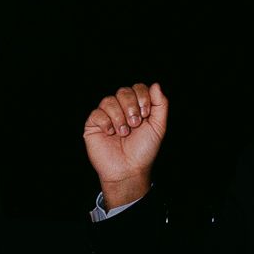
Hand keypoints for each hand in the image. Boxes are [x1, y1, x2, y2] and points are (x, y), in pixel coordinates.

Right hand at [81, 82, 168, 211]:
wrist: (129, 169)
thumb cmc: (144, 149)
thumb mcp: (158, 126)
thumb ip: (160, 105)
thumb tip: (156, 84)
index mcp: (137, 107)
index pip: (137, 88)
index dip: (142, 97)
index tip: (146, 114)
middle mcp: (121, 109)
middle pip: (123, 91)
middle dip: (131, 106)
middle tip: (135, 123)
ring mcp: (106, 116)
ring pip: (108, 100)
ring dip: (119, 117)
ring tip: (124, 132)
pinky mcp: (93, 125)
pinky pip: (96, 113)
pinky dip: (106, 122)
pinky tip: (111, 133)